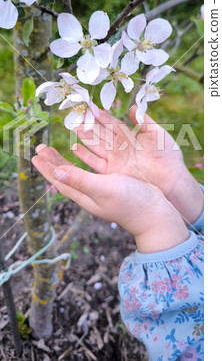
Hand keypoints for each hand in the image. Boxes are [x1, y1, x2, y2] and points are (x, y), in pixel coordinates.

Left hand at [32, 145, 188, 253]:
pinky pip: (90, 170)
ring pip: (76, 172)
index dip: (47, 167)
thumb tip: (54, 173)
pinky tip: (84, 156)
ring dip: (64, 160)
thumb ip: (80, 180)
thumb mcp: (103, 188)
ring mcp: (101, 190)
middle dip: (52, 162)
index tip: (36, 153)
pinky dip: (83, 161)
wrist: (155, 214)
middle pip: (65, 176)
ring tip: (55, 150)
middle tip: (40, 148)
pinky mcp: (112, 186)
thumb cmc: (131, 202)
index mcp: (85, 195)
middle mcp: (90, 193)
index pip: (60, 180)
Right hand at [73, 106, 202, 225]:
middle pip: (101, 134)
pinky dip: (85, 155)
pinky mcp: (113, 172)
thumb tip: (133, 107)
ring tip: (73, 127)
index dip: (102, 116)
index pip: (112, 124)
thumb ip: (144, 121)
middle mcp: (121, 148)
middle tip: (76, 115)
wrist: (171, 181)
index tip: (90, 107)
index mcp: (131, 137)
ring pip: (96, 146)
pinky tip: (75, 148)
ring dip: (85, 137)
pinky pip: (96, 162)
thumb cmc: (168, 157)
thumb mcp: (157, 134)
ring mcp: (116, 160)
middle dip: (89, 125)